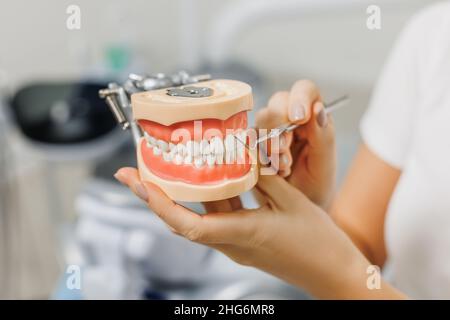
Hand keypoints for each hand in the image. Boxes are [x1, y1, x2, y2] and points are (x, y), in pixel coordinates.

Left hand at [114, 167, 377, 298]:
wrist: (333, 273)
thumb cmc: (318, 243)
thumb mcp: (292, 200)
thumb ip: (263, 176)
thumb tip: (241, 155)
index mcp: (243, 233)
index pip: (188, 224)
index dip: (159, 203)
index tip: (138, 182)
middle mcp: (232, 243)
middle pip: (182, 220)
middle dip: (155, 196)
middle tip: (135, 172)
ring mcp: (236, 244)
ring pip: (198, 217)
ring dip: (177, 197)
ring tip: (163, 170)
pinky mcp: (244, 240)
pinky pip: (218, 217)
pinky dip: (206, 198)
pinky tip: (205, 179)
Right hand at [256, 80, 335, 207]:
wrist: (297, 213)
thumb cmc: (316, 187)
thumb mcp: (325, 165)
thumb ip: (323, 136)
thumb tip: (317, 108)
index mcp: (312, 117)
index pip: (305, 90)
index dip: (299, 98)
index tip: (299, 118)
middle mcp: (289, 119)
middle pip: (277, 102)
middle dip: (279, 127)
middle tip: (285, 153)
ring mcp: (268, 132)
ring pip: (260, 121)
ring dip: (270, 145)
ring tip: (283, 168)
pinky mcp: (252, 146)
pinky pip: (247, 141)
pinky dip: (258, 156)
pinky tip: (272, 172)